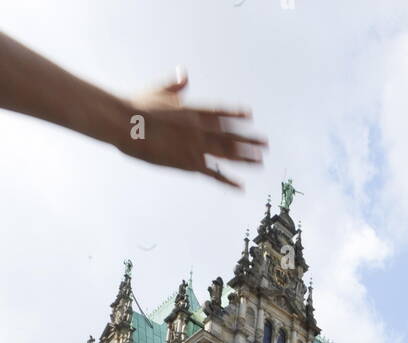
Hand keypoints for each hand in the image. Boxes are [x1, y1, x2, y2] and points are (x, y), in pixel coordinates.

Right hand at [120, 73, 266, 187]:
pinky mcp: (189, 163)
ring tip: (260, 160)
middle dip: (248, 139)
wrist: (127, 124)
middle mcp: (199, 127)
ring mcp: (196, 146)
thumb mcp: (157, 92)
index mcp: (191, 109)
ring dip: (245, 157)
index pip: (219, 112)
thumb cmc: (136, 107)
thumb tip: (184, 75)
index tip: (249, 114)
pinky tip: (241, 186)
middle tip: (265, 143)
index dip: (234, 114)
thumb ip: (174, 86)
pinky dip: (228, 181)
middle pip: (229, 134)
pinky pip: (213, 174)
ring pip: (227, 153)